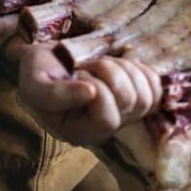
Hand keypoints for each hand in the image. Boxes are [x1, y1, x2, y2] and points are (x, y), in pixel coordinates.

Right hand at [16, 46, 162, 145]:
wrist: (50, 57)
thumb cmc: (40, 72)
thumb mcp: (34, 84)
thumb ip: (54, 94)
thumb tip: (90, 93)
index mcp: (80, 133)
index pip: (107, 120)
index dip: (98, 90)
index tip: (79, 73)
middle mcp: (106, 129)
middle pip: (131, 104)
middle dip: (111, 73)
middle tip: (89, 65)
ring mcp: (125, 113)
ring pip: (146, 95)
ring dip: (124, 68)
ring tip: (102, 63)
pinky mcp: (138, 95)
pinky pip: (157, 88)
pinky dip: (142, 70)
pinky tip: (123, 63)